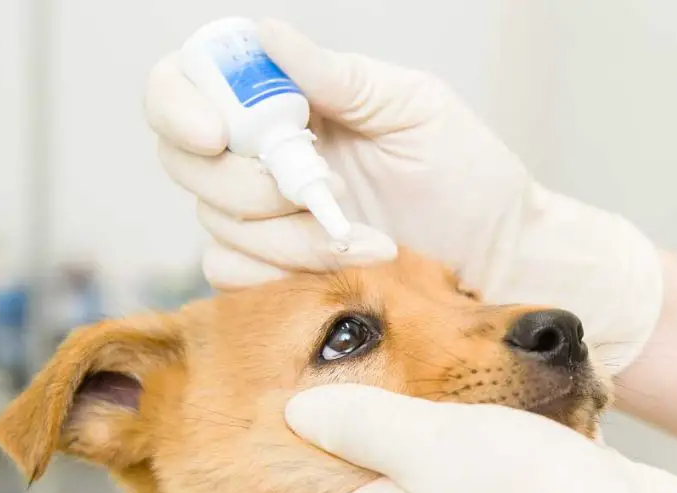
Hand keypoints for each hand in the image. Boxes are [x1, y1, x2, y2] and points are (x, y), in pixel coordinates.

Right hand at [146, 20, 660, 370]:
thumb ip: (337, 77)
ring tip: (364, 238)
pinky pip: (229, 274)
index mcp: (287, 98)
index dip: (178, 104)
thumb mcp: (411, 107)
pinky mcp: (277, 271)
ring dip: (284, 235)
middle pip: (184, 159)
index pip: (190, 83)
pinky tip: (339, 267)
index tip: (215, 135)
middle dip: (244, 183)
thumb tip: (266, 34)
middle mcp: (263, 153)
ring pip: (215, 223)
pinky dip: (273, 273)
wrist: (498, 254)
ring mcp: (265, 216)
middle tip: (317, 191)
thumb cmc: (466, 174)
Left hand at [251, 385, 676, 492]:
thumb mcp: (425, 447)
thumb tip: (299, 408)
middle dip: (328, 443)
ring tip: (381, 369)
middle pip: (357, 482)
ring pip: (426, 451)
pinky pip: (491, 437)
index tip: (210, 476)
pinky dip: (478, 407)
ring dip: (405, 416)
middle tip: (295, 389)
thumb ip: (361, 423)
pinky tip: (485, 370)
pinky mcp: (536, 478)